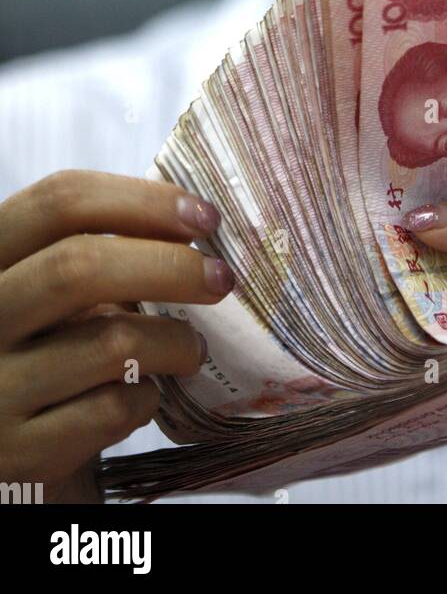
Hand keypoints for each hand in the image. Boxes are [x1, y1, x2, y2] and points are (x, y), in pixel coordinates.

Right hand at [0, 169, 234, 502]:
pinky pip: (109, 410)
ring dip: (173, 341)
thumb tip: (196, 223)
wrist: (10, 438)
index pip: (59, 201)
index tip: (203, 216)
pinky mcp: (18, 451)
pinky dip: (145, 399)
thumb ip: (102, 251)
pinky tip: (146, 395)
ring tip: (191, 348)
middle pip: (78, 267)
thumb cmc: (48, 343)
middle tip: (220, 280)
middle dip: (169, 266)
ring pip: (108, 343)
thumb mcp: (51, 285)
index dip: (142, 200)